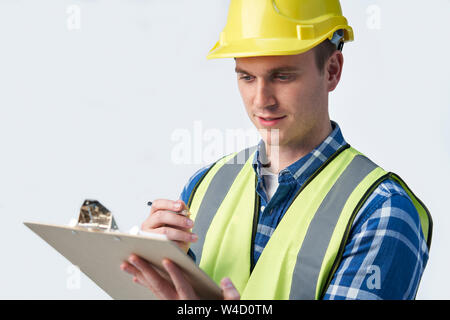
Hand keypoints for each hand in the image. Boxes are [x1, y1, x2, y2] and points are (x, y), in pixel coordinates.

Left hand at [121, 254, 239, 299]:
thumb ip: (231, 294)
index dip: (174, 274)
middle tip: (134, 257)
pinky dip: (144, 283)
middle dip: (146, 270)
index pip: (182, 287)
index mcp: (191, 302)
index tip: (166, 260)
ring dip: (139, 274)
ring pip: (152, 288)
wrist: (203, 316)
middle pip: (160, 286)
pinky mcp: (167, 302)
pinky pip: (153, 292)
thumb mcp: (228, 305)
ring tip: (127, 263)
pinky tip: (135, 276)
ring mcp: (170, 303)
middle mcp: (177, 303)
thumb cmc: (214, 308)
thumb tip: (226, 280)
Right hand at [141, 199, 196, 252]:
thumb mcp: (179, 223)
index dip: (168, 204)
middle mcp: (148, 224)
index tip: (180, 206)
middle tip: (191, 223)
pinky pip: (166, 244)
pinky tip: (186, 244)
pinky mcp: (152, 248)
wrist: (171, 254)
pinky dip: (178, 244)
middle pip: (160, 216)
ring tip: (193, 237)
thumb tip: (180, 202)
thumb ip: (180, 211)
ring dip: (182, 234)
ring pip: (164, 232)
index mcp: (153, 215)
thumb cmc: (174, 235)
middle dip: (178, 219)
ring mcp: (148, 236)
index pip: (157, 204)